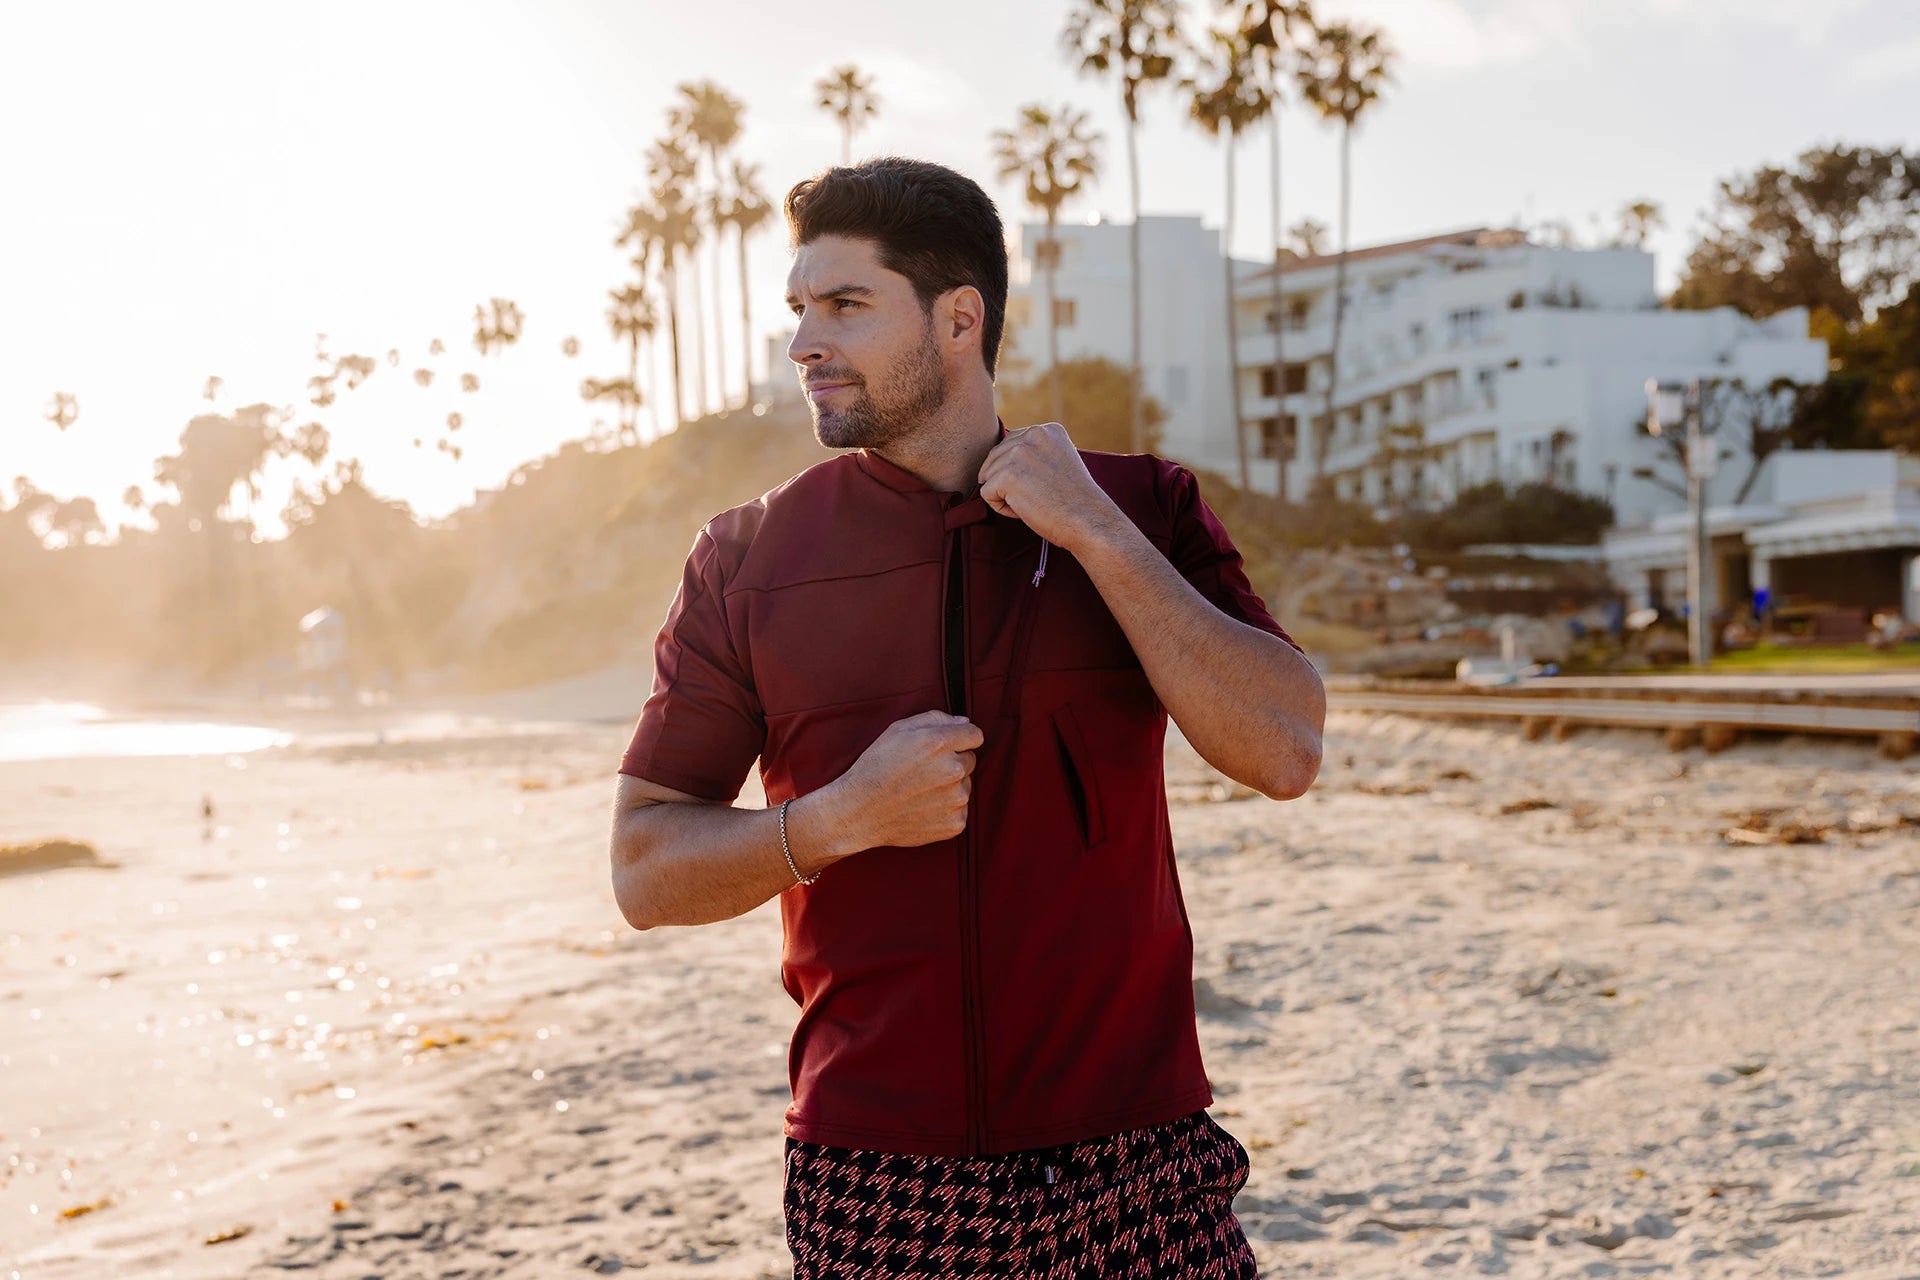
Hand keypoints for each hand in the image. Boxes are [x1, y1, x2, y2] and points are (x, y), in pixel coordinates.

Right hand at [831, 711, 982, 848]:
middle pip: (970, 760)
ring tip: (919, 791)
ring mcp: (956, 799)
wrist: (860, 812)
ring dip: (950, 787)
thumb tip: (964, 723)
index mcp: (939, 743)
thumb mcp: (898, 730)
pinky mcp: (955, 823)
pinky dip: (946, 809)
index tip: (949, 747)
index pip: (975, 735)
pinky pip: (960, 810)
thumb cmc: (876, 767)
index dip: (961, 739)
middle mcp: (952, 770)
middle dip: (952, 762)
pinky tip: (922, 808)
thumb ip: (935, 719)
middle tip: (923, 772)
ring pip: (965, 785)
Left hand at [977, 422, 1123, 552]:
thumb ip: (1035, 451)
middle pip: (995, 459)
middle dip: (1010, 483)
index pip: (1010, 446)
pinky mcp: (1007, 476)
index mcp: (1047, 429)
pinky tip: (1028, 509)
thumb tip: (1001, 455)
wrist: (1089, 521)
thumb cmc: (1074, 501)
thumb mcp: (1059, 461)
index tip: (1047, 484)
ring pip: (989, 476)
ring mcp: (1019, 453)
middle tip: (1042, 495)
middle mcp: (1033, 434)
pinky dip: (1002, 508)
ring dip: (1007, 495)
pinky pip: (986, 494)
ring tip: (1036, 501)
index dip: (1021, 473)